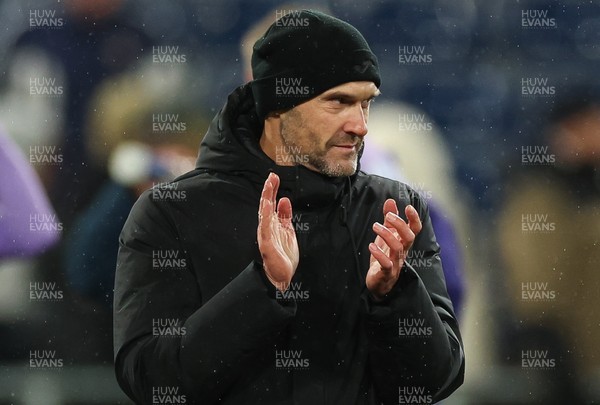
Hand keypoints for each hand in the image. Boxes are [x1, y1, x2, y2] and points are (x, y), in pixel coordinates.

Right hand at [257, 173, 298, 290]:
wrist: (282, 276)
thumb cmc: (284, 256)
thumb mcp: (288, 231)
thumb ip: (285, 216)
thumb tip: (284, 199)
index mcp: (273, 224)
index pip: (271, 204)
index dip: (272, 190)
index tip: (274, 177)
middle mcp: (267, 228)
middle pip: (266, 205)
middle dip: (268, 190)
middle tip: (272, 176)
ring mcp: (266, 235)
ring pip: (264, 213)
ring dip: (266, 199)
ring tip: (269, 186)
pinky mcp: (267, 244)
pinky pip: (266, 228)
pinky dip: (267, 216)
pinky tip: (269, 205)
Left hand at [366, 199, 421, 298]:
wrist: (379, 283)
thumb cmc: (384, 257)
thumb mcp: (385, 236)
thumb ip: (389, 220)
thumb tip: (391, 200)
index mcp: (403, 242)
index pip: (415, 230)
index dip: (414, 218)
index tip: (408, 207)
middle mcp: (402, 252)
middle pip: (409, 237)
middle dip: (400, 224)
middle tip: (387, 215)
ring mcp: (395, 263)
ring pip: (397, 248)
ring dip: (387, 235)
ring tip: (375, 226)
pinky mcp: (386, 273)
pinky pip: (386, 264)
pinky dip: (379, 254)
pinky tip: (371, 246)